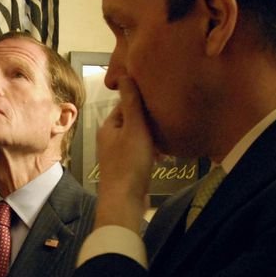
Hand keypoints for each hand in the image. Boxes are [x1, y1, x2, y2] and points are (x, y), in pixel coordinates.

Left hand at [95, 78, 156, 230]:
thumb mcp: (134, 128)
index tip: (160, 100)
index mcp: (108, 126)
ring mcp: (117, 155)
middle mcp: (109, 139)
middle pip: (133, 121)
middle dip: (150, 121)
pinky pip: (141, 153)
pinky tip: (164, 157)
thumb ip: (131, 102)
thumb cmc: (129, 163)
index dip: (143, 102)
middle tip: (168, 120)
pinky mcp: (126, 169)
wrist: (124, 202)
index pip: (126, 104)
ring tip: (168, 139)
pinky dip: (152, 152)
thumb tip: (124, 75)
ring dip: (153, 138)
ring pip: (138, 138)